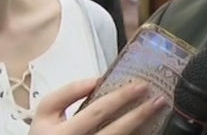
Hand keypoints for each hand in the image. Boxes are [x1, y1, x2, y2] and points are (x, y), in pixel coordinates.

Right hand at [28, 78, 166, 134]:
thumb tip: (96, 80)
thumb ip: (67, 93)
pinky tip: (148, 125)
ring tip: (158, 109)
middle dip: (140, 114)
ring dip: (142, 125)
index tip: (140, 85)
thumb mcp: (45, 112)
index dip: (120, 98)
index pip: (97, 112)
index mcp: (62, 134)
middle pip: (115, 131)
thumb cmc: (45, 133)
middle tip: (158, 98)